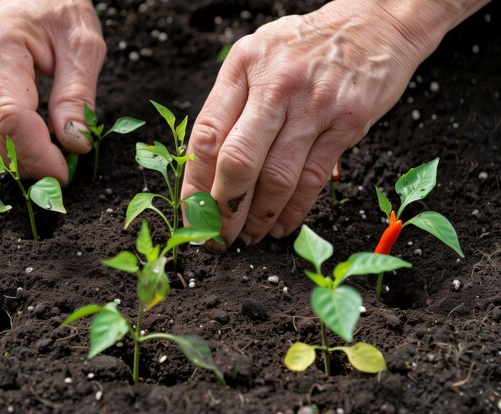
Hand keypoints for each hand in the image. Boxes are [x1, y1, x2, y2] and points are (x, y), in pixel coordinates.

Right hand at [0, 0, 105, 184]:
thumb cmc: (62, 8)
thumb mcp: (84, 44)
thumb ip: (77, 95)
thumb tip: (75, 143)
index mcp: (2, 45)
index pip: (11, 116)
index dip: (37, 153)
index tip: (64, 172)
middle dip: (23, 164)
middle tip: (58, 174)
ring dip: (16, 159)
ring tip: (53, 161)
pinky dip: (11, 147)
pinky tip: (39, 147)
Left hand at [182, 0, 467, 249]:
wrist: (374, 23)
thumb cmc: (306, 46)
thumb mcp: (258, 56)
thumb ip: (233, 103)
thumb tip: (207, 167)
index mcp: (243, 66)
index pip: (207, 135)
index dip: (195, 183)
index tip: (192, 212)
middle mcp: (276, 85)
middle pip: (238, 161)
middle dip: (224, 209)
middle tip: (218, 237)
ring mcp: (314, 105)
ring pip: (277, 177)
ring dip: (258, 217)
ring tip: (249, 236)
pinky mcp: (347, 123)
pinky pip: (313, 180)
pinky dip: (294, 211)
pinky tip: (282, 226)